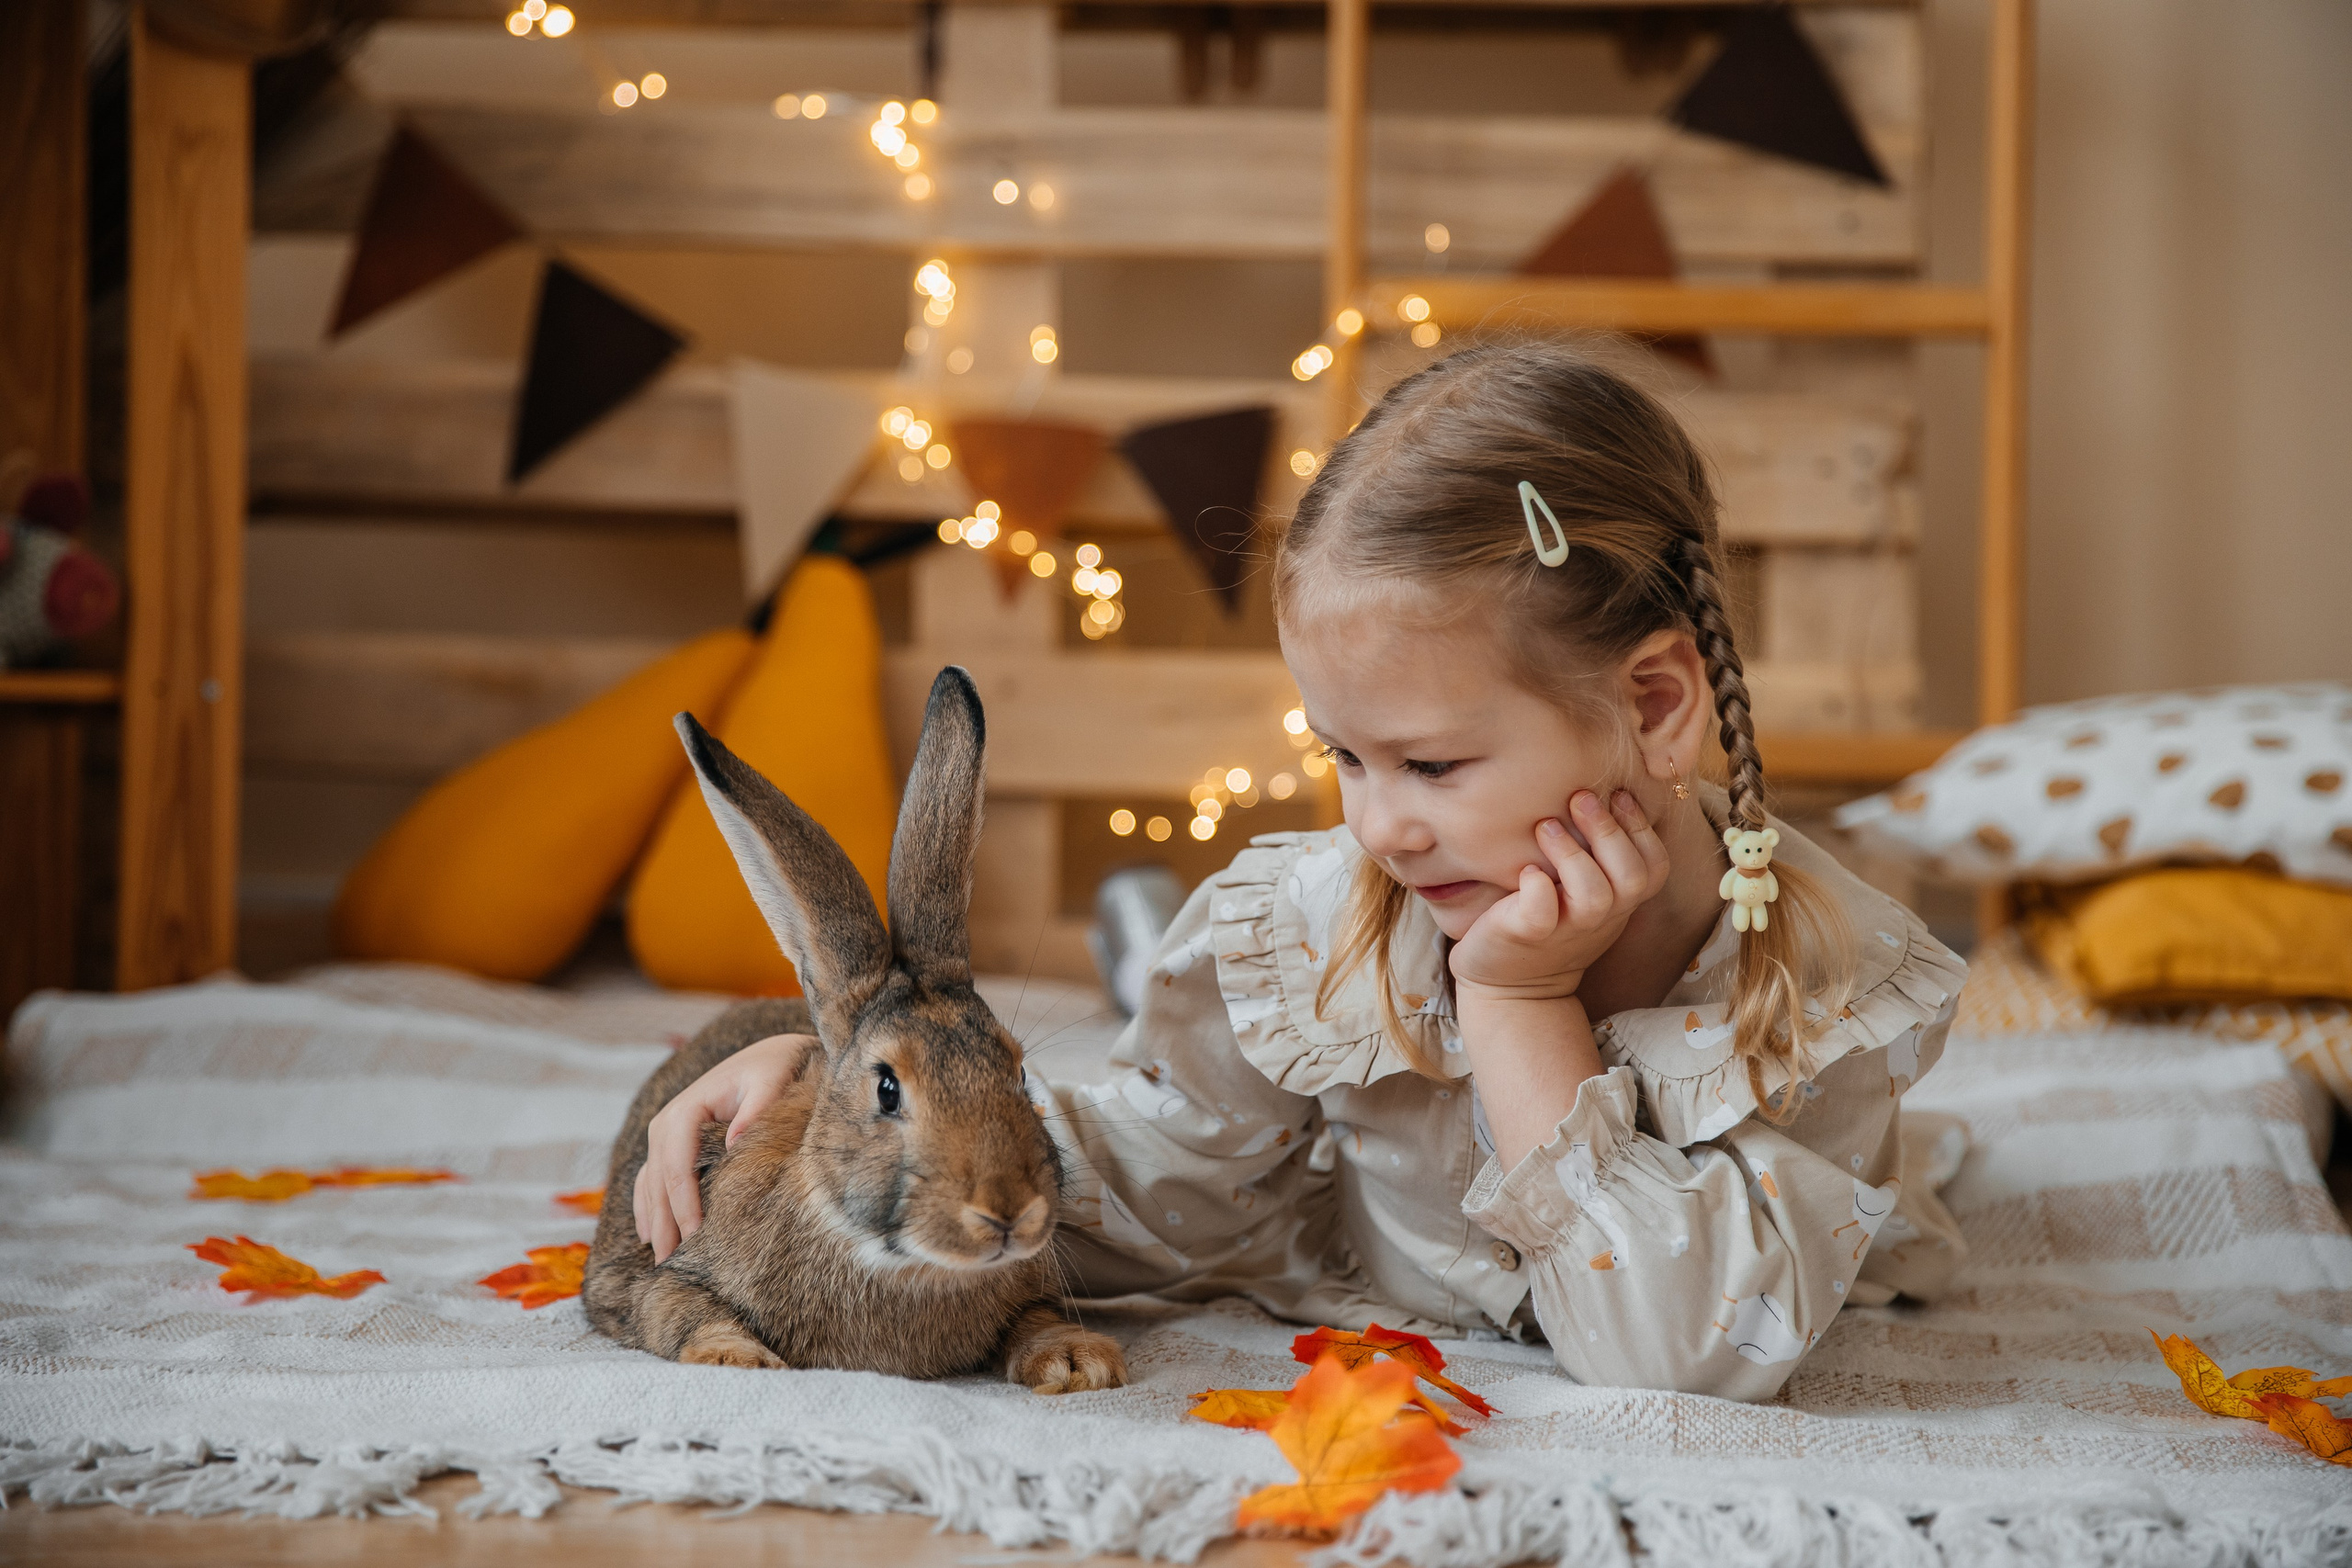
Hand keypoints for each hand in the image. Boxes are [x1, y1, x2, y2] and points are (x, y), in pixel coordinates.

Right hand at [633, 1032, 817, 1262]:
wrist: (769, 1056)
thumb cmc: (775, 1069)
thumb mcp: (771, 1080)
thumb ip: (755, 1108)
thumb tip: (734, 1141)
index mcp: (686, 1109)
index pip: (676, 1165)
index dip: (683, 1203)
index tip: (695, 1236)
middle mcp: (667, 1122)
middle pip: (658, 1181)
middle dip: (664, 1223)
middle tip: (671, 1265)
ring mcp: (665, 1135)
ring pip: (649, 1185)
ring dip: (654, 1222)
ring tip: (662, 1260)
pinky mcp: (671, 1145)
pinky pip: (651, 1181)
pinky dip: (649, 1208)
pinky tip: (650, 1236)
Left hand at [1448, 790, 1669, 1002]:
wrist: (1509, 987)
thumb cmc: (1546, 923)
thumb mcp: (1583, 893)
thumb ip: (1597, 856)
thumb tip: (1600, 791)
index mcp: (1619, 904)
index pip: (1654, 866)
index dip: (1642, 828)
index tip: (1618, 793)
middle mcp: (1599, 919)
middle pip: (1631, 877)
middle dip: (1610, 831)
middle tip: (1579, 796)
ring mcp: (1564, 931)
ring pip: (1595, 896)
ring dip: (1572, 854)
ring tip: (1545, 825)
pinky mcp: (1526, 937)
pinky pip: (1541, 915)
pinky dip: (1537, 889)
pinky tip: (1525, 870)